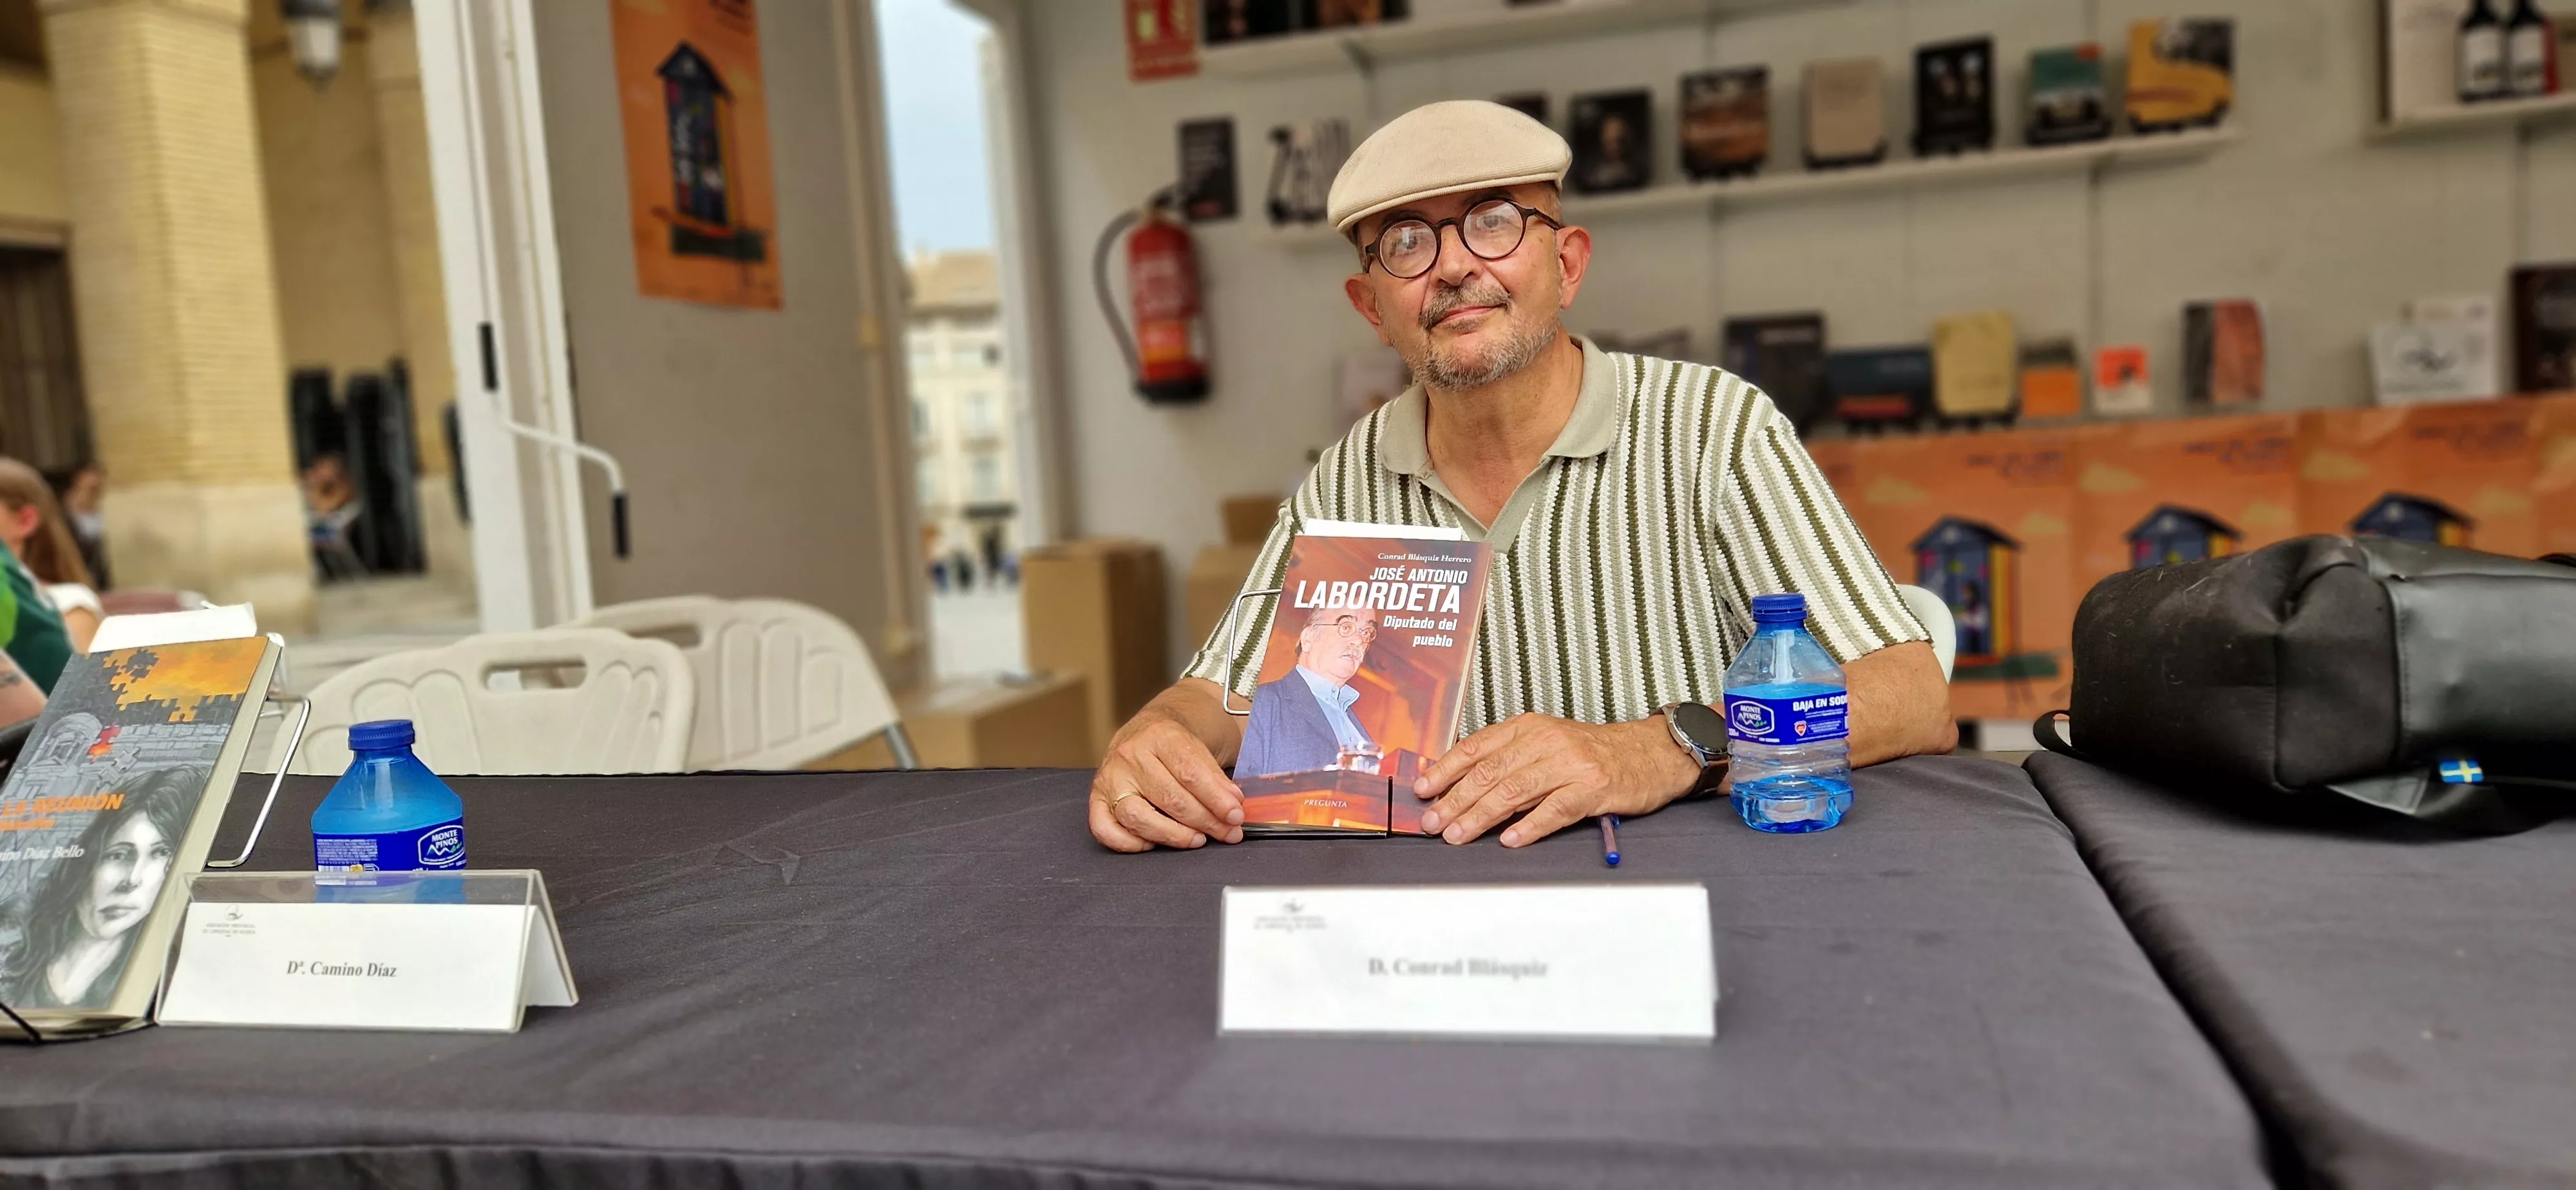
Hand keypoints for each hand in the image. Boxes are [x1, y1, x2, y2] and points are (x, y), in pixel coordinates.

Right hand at [1089, 710, 1246, 851]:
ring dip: (1173, 835)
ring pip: (1138, 817)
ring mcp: (1110, 778)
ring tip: (1197, 839)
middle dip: (1205, 821)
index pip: (1190, 773)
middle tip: (1227, 832)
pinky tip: (1153, 843)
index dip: (1216, 799)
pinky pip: (1104, 829)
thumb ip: (1217, 778)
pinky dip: (1129, 843)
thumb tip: (1232, 808)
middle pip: (1170, 798)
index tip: (1235, 816)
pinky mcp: (1096, 798)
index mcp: (1160, 735)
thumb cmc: (1178, 744)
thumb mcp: (1203, 747)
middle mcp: (1130, 755)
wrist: (1148, 729)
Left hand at [1413, 714, 1699, 847]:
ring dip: (1480, 816)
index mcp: (1528, 727)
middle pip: (1490, 772)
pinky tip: (1508, 840)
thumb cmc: (1590, 754)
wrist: (1649, 753)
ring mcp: (1570, 764)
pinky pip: (1555, 809)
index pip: (1476, 748)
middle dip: (1455, 800)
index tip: (1421, 790)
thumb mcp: (1545, 743)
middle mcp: (1546, 741)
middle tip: (1432, 823)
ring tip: (1457, 835)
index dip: (1445, 770)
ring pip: (1514, 791)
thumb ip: (1507, 759)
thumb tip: (1459, 785)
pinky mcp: (1593, 788)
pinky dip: (1529, 827)